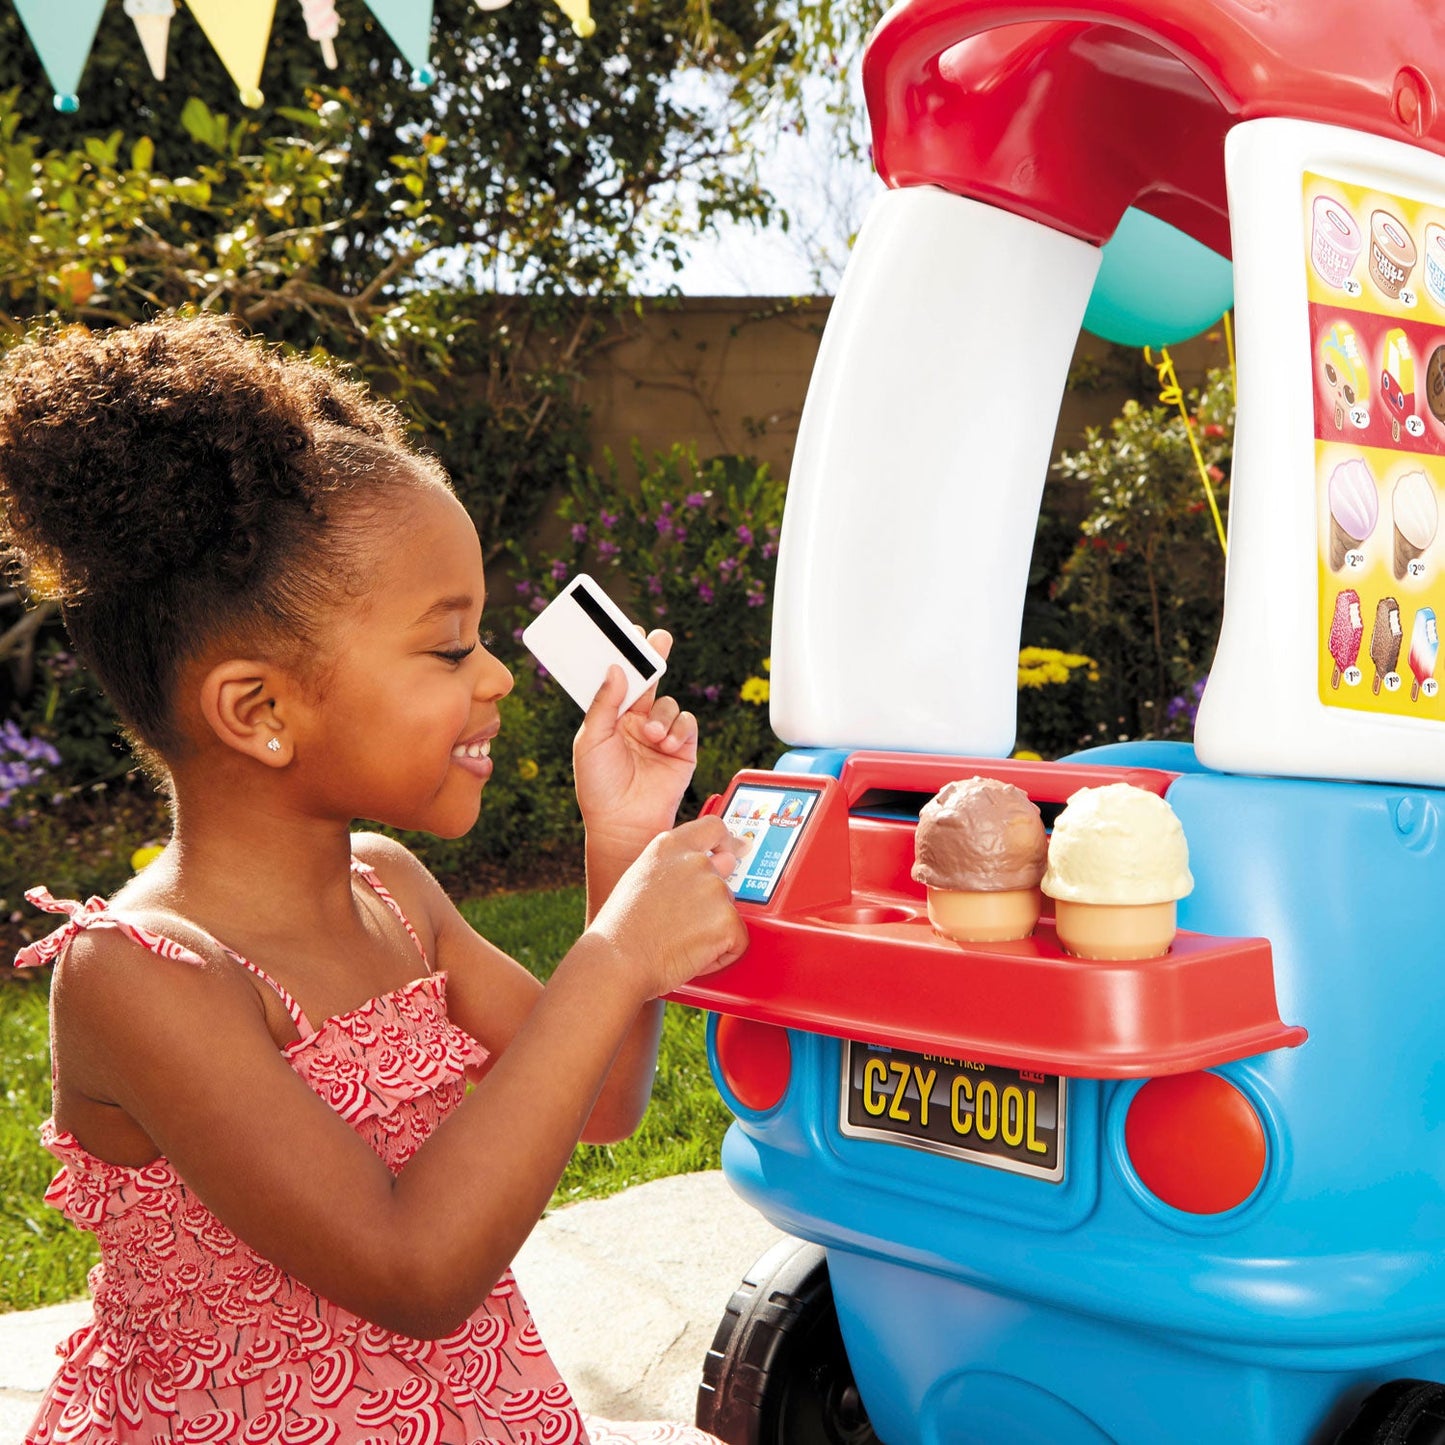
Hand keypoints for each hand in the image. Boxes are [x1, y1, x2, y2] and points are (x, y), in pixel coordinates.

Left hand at [573, 631, 695, 853]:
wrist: (623, 823)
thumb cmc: (599, 786)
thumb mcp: (590, 740)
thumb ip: (604, 704)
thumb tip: (616, 669)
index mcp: (612, 716)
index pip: (621, 678)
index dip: (626, 656)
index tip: (630, 633)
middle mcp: (637, 721)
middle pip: (650, 680)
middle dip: (655, 658)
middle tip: (659, 638)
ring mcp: (661, 734)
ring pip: (669, 704)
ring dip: (662, 716)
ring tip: (652, 736)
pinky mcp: (682, 749)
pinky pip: (687, 724)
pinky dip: (679, 729)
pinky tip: (667, 744)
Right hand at [585, 816, 747, 999]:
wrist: (618, 960)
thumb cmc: (621, 929)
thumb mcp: (640, 878)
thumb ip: (672, 868)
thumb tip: (697, 873)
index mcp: (670, 846)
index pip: (713, 828)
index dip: (726, 841)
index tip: (734, 850)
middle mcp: (696, 861)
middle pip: (724, 876)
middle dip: (712, 900)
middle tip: (684, 923)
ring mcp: (714, 889)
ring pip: (729, 910)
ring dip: (713, 928)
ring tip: (679, 940)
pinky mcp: (727, 920)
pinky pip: (737, 940)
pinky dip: (721, 954)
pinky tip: (691, 955)